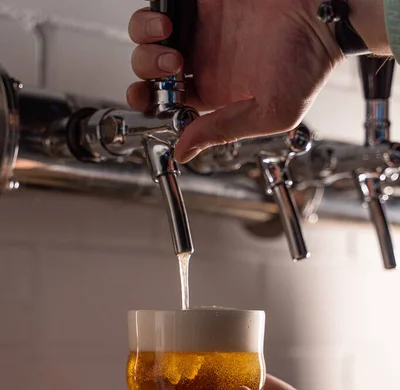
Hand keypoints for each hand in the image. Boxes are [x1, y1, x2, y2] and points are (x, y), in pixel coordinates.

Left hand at [127, 0, 340, 162]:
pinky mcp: (202, 2)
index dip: (148, 103)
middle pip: (150, 72)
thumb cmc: (309, 64)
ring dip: (145, 42)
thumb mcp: (269, 114)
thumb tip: (184, 152)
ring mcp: (200, 30)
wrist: (324, 14)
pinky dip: (154, 15)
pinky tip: (168, 21)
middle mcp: (204, 63)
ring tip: (167, 38)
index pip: (166, 103)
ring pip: (148, 39)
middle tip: (172, 68)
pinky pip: (163, 5)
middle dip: (147, 73)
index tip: (148, 101)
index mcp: (216, 95)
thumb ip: (223, 131)